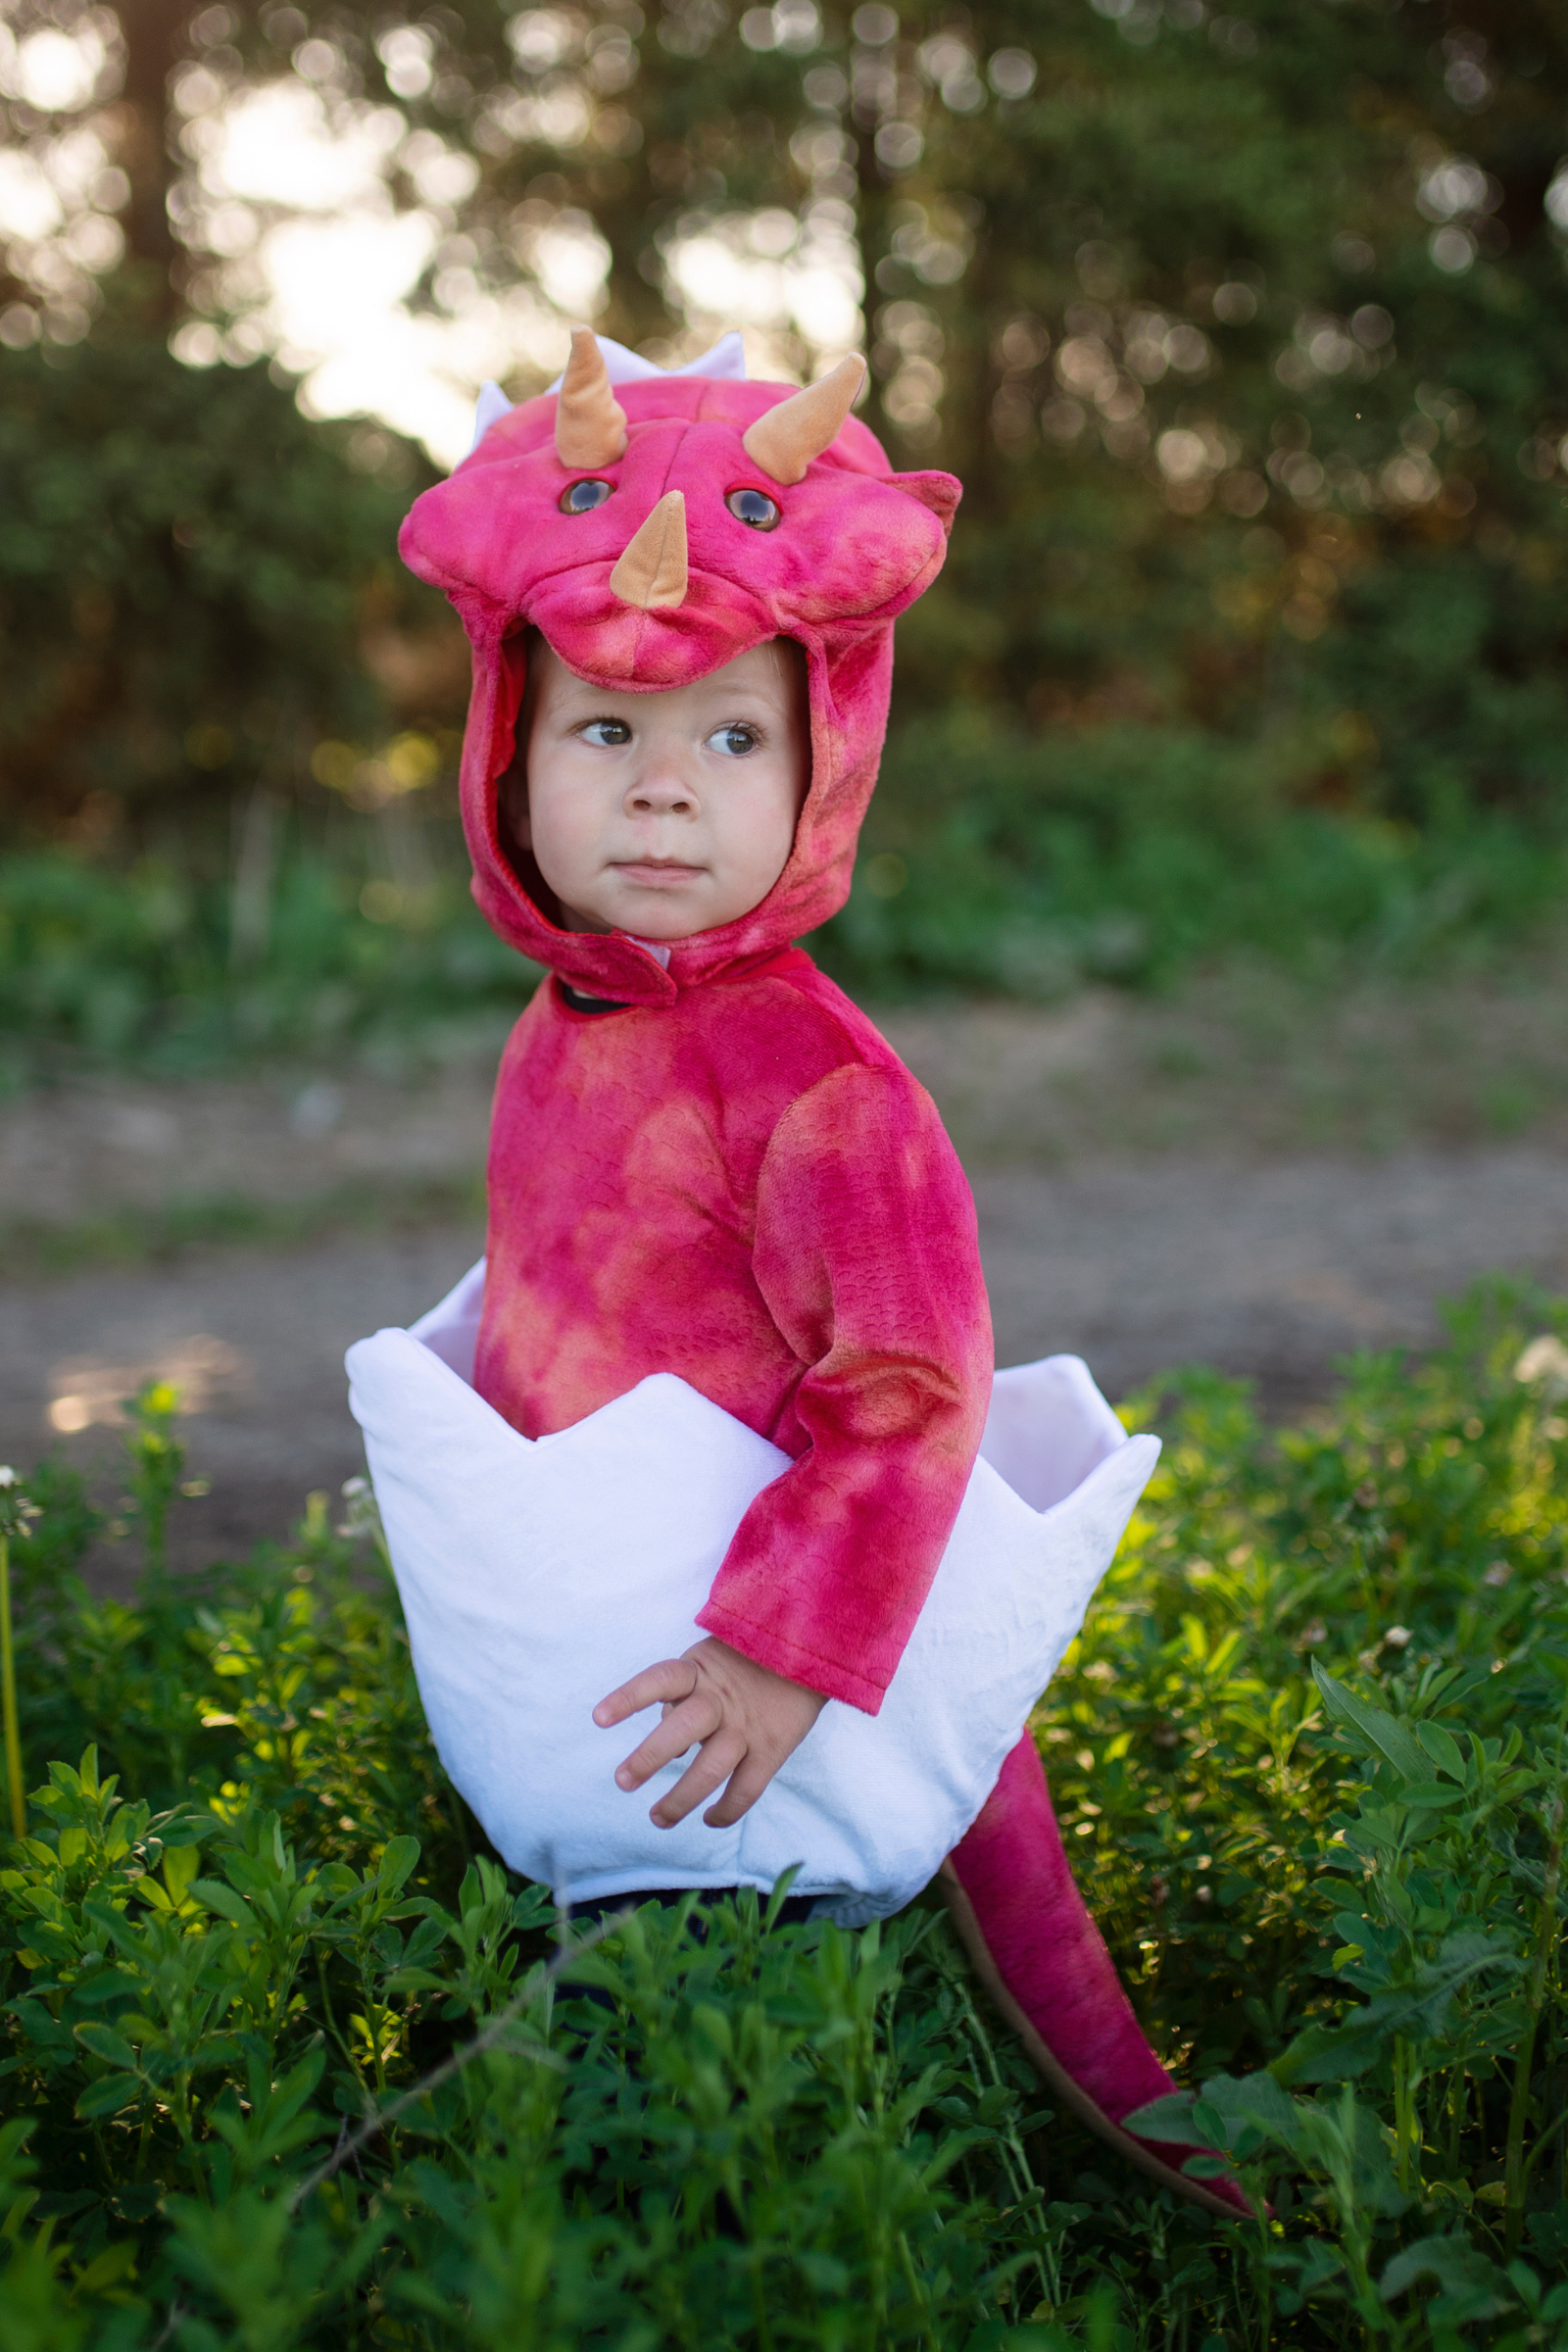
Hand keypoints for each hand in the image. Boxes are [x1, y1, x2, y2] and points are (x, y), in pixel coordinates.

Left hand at [593, 1637, 826, 1829]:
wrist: (808, 1651)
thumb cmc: (745, 1661)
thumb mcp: (708, 1662)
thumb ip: (684, 1694)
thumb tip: (670, 1739)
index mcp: (700, 1671)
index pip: (660, 1680)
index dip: (629, 1698)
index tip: (598, 1719)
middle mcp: (721, 1699)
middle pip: (682, 1728)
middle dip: (650, 1757)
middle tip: (623, 1781)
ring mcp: (747, 1726)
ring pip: (712, 1768)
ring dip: (681, 1798)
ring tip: (657, 1818)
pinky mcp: (773, 1748)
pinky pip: (746, 1789)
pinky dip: (726, 1811)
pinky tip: (708, 1819)